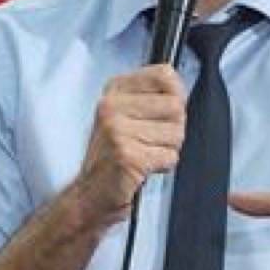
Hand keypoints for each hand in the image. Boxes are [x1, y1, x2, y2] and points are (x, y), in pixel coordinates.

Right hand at [72, 64, 186, 224]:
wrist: (90, 194)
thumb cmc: (113, 155)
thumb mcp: (125, 114)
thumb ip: (151, 97)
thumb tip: (180, 91)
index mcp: (114, 90)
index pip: (165, 75)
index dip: (176, 95)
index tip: (164, 112)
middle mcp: (112, 106)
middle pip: (176, 106)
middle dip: (173, 128)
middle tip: (151, 141)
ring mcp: (118, 130)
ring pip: (176, 132)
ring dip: (168, 149)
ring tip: (145, 154)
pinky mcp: (128, 155)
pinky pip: (170, 156)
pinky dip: (163, 166)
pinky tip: (144, 168)